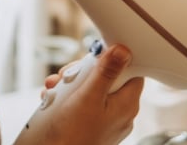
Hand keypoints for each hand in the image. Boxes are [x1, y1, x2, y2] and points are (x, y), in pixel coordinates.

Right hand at [15, 43, 144, 144]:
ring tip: (56, 90)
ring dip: (72, 86)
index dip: (113, 60)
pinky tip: (55, 101)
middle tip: (68, 76)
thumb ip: (106, 72)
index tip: (96, 58)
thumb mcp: (88, 96)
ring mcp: (107, 120)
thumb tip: (123, 50)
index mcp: (127, 103)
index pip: (131, 70)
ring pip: (92, 90)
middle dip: (83, 73)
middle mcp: (120, 112)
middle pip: (107, 78)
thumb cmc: (74, 135)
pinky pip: (84, 104)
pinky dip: (69, 99)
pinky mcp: (93, 125)